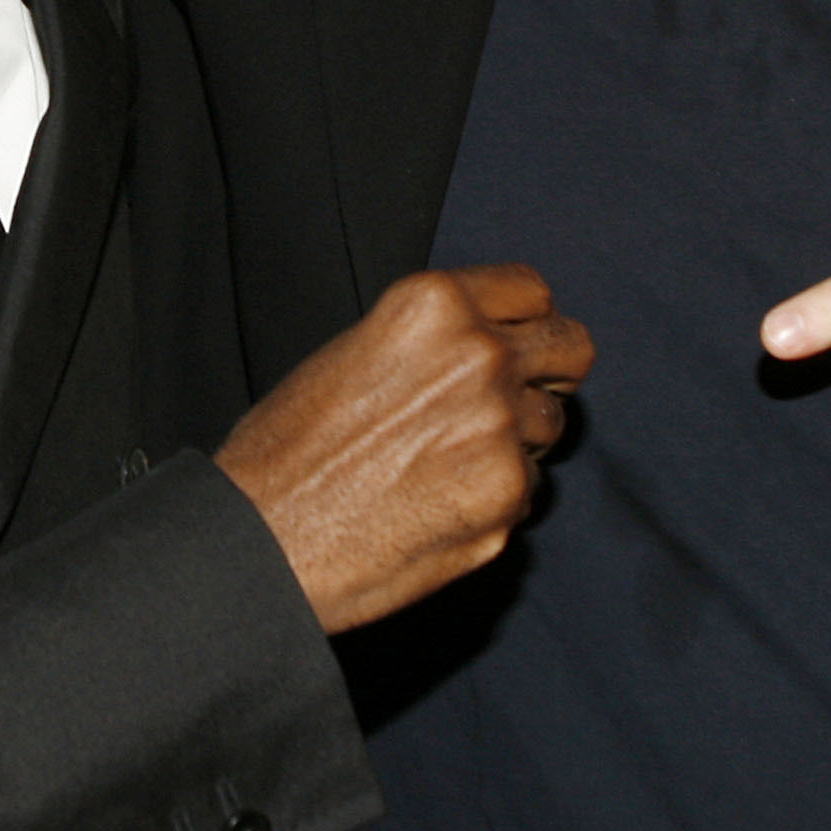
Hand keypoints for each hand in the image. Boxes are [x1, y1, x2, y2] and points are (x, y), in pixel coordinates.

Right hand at [216, 265, 591, 635]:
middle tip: (515, 400)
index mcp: (432, 305)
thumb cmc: (285, 451)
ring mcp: (499, 426)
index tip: (516, 344)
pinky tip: (439, 505)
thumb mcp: (352, 350)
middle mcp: (477, 354)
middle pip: (570, 347)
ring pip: (550, 424)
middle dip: (549, 373)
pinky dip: (497, 498)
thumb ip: (429, 341)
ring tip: (448, 463)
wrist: (259, 538)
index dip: (523, 322)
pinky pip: (530, 488)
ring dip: (518, 441)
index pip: (532, 291)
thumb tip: (484, 347)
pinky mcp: (505, 495)